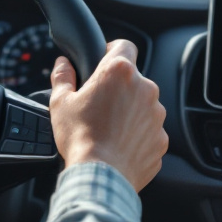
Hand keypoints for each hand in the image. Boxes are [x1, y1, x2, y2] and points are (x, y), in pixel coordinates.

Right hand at [48, 39, 167, 192]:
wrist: (100, 177)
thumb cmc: (81, 138)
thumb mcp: (60, 102)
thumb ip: (62, 76)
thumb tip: (63, 64)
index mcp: (119, 72)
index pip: (124, 45)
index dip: (112, 51)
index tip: (103, 62)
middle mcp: (145, 88)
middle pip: (133, 78)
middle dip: (118, 88)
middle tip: (98, 104)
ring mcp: (156, 114)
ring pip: (142, 104)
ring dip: (129, 111)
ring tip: (108, 128)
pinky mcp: (161, 138)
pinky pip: (148, 130)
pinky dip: (137, 134)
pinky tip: (118, 144)